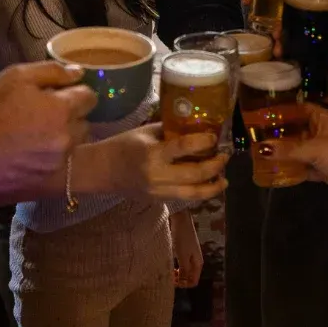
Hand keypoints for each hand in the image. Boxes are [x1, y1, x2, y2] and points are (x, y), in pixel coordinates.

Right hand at [0, 62, 96, 194]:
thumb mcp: (17, 77)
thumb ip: (52, 71)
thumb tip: (77, 73)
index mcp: (62, 110)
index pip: (89, 98)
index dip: (76, 92)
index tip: (61, 93)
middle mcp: (66, 137)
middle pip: (83, 122)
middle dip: (69, 115)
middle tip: (42, 111)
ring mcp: (56, 160)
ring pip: (71, 143)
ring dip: (61, 136)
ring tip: (32, 132)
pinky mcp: (45, 177)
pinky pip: (57, 161)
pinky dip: (47, 154)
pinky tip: (25, 149)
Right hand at [94, 124, 228, 202]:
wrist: (102, 171)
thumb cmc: (123, 145)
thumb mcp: (146, 132)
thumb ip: (170, 131)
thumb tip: (196, 125)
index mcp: (152, 153)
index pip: (183, 147)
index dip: (203, 142)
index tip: (214, 137)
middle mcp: (157, 175)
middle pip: (194, 175)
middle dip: (214, 166)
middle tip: (225, 157)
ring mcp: (158, 191)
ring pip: (192, 194)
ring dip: (212, 187)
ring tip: (224, 180)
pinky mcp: (158, 201)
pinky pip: (184, 198)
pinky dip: (199, 192)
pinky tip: (208, 185)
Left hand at [170, 210, 203, 287]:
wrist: (180, 219)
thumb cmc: (182, 238)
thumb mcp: (183, 256)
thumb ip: (184, 271)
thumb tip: (183, 283)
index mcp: (198, 263)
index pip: (193, 282)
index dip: (183, 284)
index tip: (172, 280)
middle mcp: (195, 260)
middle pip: (188, 277)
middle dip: (179, 279)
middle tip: (168, 275)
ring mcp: (189, 254)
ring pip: (183, 270)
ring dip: (176, 273)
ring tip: (166, 270)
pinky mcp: (183, 249)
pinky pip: (180, 263)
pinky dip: (174, 265)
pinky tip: (167, 262)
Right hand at [266, 105, 327, 206]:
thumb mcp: (314, 149)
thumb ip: (287, 149)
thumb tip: (260, 148)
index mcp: (323, 118)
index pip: (298, 108)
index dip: (281, 110)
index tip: (259, 112)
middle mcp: (321, 132)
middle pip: (296, 130)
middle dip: (277, 134)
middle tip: (253, 135)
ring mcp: (322, 151)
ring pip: (297, 149)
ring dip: (282, 152)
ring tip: (257, 152)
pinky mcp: (323, 169)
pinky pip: (302, 166)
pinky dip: (290, 168)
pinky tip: (272, 170)